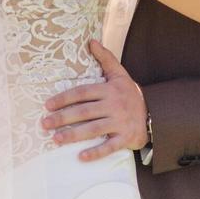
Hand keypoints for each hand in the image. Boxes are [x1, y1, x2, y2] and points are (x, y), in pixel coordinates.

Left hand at [39, 39, 147, 161]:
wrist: (154, 114)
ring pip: (93, 129)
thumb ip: (105, 58)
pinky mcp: (126, 138)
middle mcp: (113, 106)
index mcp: (109, 90)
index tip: (47, 105)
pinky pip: (109, 147)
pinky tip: (81, 157)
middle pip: (84, 112)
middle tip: (44, 123)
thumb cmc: (129, 94)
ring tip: (56, 139)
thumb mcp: (119, 74)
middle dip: (62, 118)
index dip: (64, 98)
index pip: (82, 93)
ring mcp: (120, 123)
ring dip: (73, 135)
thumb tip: (91, 41)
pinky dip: (96, 153)